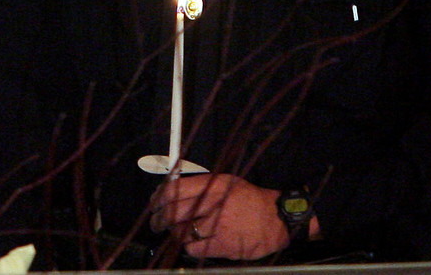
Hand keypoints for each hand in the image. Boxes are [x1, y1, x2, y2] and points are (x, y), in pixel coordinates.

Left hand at [149, 173, 289, 260]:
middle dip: (159, 219)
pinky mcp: (223, 244)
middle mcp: (214, 202)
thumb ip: (202, 185)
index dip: (159, 198)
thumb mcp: (226, 182)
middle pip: (174, 212)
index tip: (154, 204)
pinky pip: (195, 248)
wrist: (276, 218)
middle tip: (156, 223)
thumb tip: (172, 191)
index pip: (175, 189)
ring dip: (174, 234)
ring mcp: (218, 225)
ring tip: (175, 234)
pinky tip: (193, 243)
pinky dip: (190, 247)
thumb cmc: (250, 199)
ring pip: (182, 232)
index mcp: (214, 184)